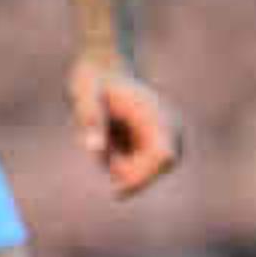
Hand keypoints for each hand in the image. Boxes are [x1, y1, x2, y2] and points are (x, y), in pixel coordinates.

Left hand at [71, 54, 185, 197]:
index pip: (163, 157)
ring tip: (107, 141)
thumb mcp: (85, 96)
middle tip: (105, 158)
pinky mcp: (161, 140)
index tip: (117, 190)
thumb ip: (90, 119)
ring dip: (126, 168)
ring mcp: (169, 132)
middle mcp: (170, 124)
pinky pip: (145, 167)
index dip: (143, 177)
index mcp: (156, 113)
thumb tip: (95, 149)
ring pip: (152, 170)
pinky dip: (126, 164)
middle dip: (132, 174)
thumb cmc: (94, 80)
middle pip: (161, 166)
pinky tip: (115, 142)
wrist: (104, 66)